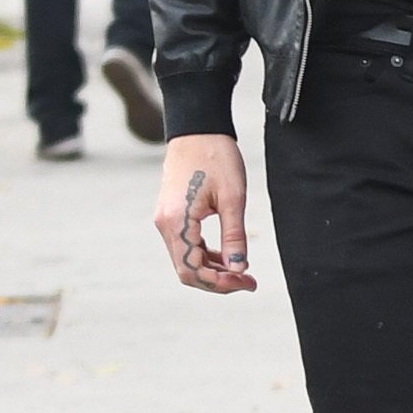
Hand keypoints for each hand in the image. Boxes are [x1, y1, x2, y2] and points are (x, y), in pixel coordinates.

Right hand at [154, 135, 256, 294]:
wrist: (197, 128)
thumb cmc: (217, 157)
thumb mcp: (233, 198)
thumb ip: (235, 236)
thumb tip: (239, 269)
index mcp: (177, 222)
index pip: (192, 270)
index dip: (220, 284)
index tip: (247, 283)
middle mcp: (164, 225)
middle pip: (186, 270)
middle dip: (217, 281)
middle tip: (248, 282)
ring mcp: (165, 220)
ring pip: (185, 260)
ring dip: (212, 270)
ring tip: (241, 271)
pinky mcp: (170, 214)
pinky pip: (185, 245)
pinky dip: (205, 255)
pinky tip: (226, 255)